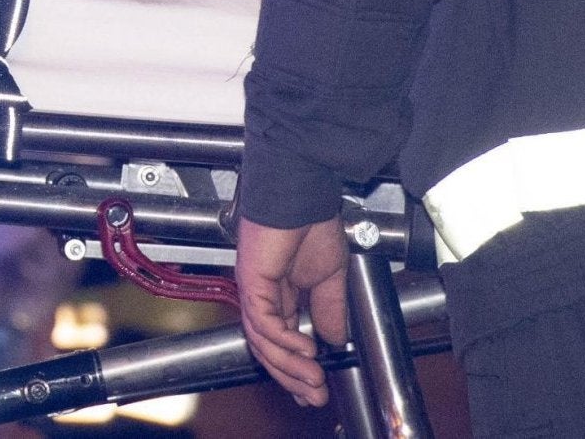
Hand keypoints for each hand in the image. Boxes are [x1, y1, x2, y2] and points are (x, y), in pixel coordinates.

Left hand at [236, 215, 349, 407]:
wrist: (302, 189)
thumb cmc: (313, 220)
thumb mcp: (330, 277)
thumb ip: (329, 310)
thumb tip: (333, 340)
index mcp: (279, 291)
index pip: (280, 338)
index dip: (296, 366)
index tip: (314, 387)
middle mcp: (261, 291)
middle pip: (267, 346)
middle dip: (291, 376)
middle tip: (314, 395)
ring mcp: (253, 286)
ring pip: (263, 340)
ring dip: (290, 366)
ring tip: (313, 381)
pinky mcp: (251, 280)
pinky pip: (263, 322)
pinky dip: (284, 341)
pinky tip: (306, 350)